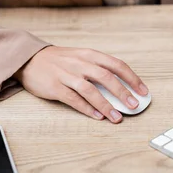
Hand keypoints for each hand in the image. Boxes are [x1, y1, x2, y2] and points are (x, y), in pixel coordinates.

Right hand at [14, 46, 148, 122]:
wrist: (29, 59)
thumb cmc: (60, 60)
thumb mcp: (81, 57)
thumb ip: (99, 68)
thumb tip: (122, 87)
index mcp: (89, 54)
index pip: (116, 65)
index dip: (132, 78)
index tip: (143, 91)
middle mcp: (79, 63)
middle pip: (106, 77)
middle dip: (123, 93)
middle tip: (134, 106)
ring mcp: (66, 75)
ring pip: (90, 90)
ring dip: (106, 105)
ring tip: (117, 118)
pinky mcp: (54, 87)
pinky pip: (73, 99)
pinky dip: (87, 109)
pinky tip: (98, 117)